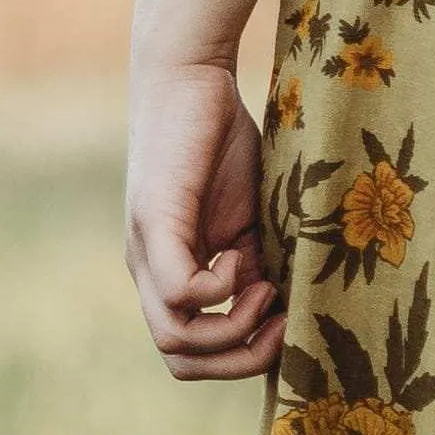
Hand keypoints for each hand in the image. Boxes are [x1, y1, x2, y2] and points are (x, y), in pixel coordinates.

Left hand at [127, 62, 283, 380]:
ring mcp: (146, 250)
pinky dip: (220, 289)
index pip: (190, 352)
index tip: (283, 316)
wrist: (191, 75)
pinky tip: (241, 253)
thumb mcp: (250, 216)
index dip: (240, 354)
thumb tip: (288, 308)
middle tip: (279, 320)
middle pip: (179, 359)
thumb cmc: (222, 139)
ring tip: (264, 286)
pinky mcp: (155, 221)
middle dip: (239, 359)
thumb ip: (258, 261)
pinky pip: (180, 291)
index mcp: (170, 272)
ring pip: (173, 338)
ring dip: (232, 329)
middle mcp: (149, 270)